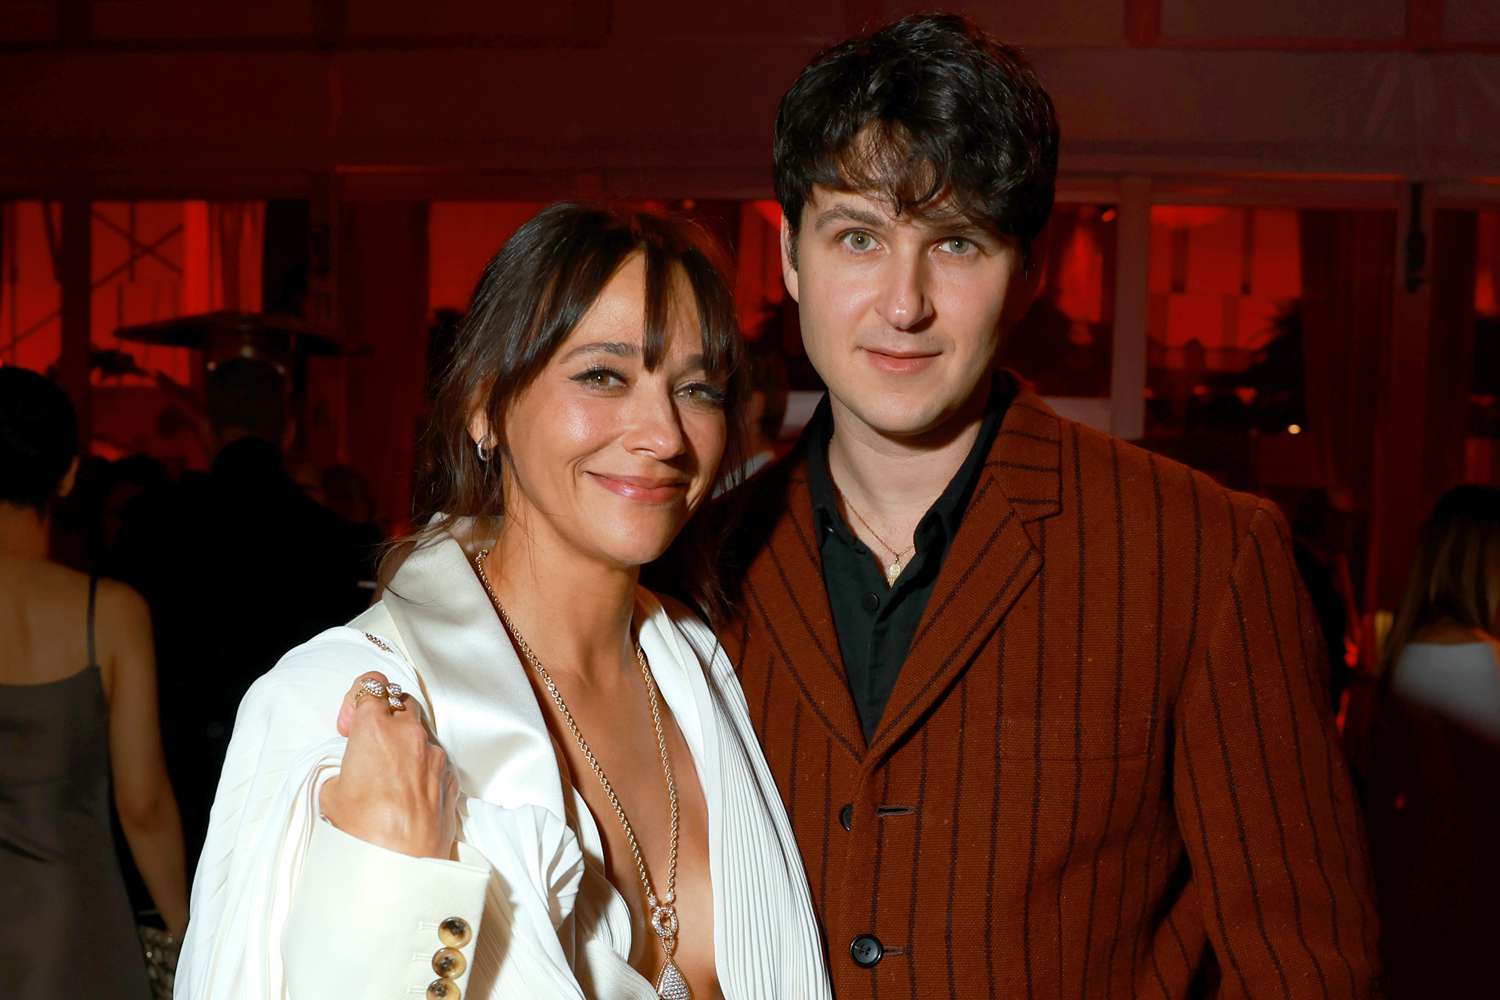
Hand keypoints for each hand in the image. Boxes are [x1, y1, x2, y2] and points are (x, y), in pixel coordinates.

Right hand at [319, 671, 458, 858]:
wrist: (401, 864)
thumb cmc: (361, 830)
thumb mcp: (331, 794)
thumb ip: (344, 769)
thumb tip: (353, 773)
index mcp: (375, 729)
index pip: (371, 684)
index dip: (358, 699)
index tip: (351, 725)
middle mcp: (410, 733)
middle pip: (400, 701)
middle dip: (385, 716)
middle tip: (370, 745)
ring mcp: (435, 754)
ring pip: (421, 731)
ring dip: (406, 743)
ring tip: (390, 775)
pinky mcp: (451, 776)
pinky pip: (436, 759)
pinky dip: (423, 767)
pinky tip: (409, 793)